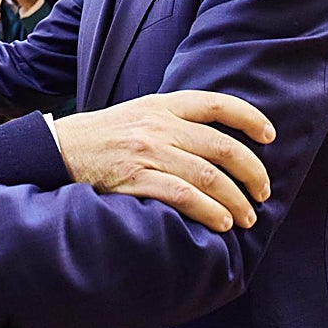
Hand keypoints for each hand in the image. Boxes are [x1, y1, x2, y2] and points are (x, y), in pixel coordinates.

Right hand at [54, 90, 274, 232]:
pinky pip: (184, 197)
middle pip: (222, 147)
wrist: (58, 149)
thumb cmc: (101, 136)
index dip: (249, 118)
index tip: (269, 136)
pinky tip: (221, 224)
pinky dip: (210, 212)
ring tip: (246, 217)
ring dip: (236, 201)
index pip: (216, 104)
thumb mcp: (137, 114)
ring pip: (209, 177)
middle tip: (263, 191)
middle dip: (252, 172)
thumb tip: (215, 140)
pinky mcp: (136, 180)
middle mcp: (158, 126)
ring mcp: (148, 153)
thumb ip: (172, 120)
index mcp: (161, 105)